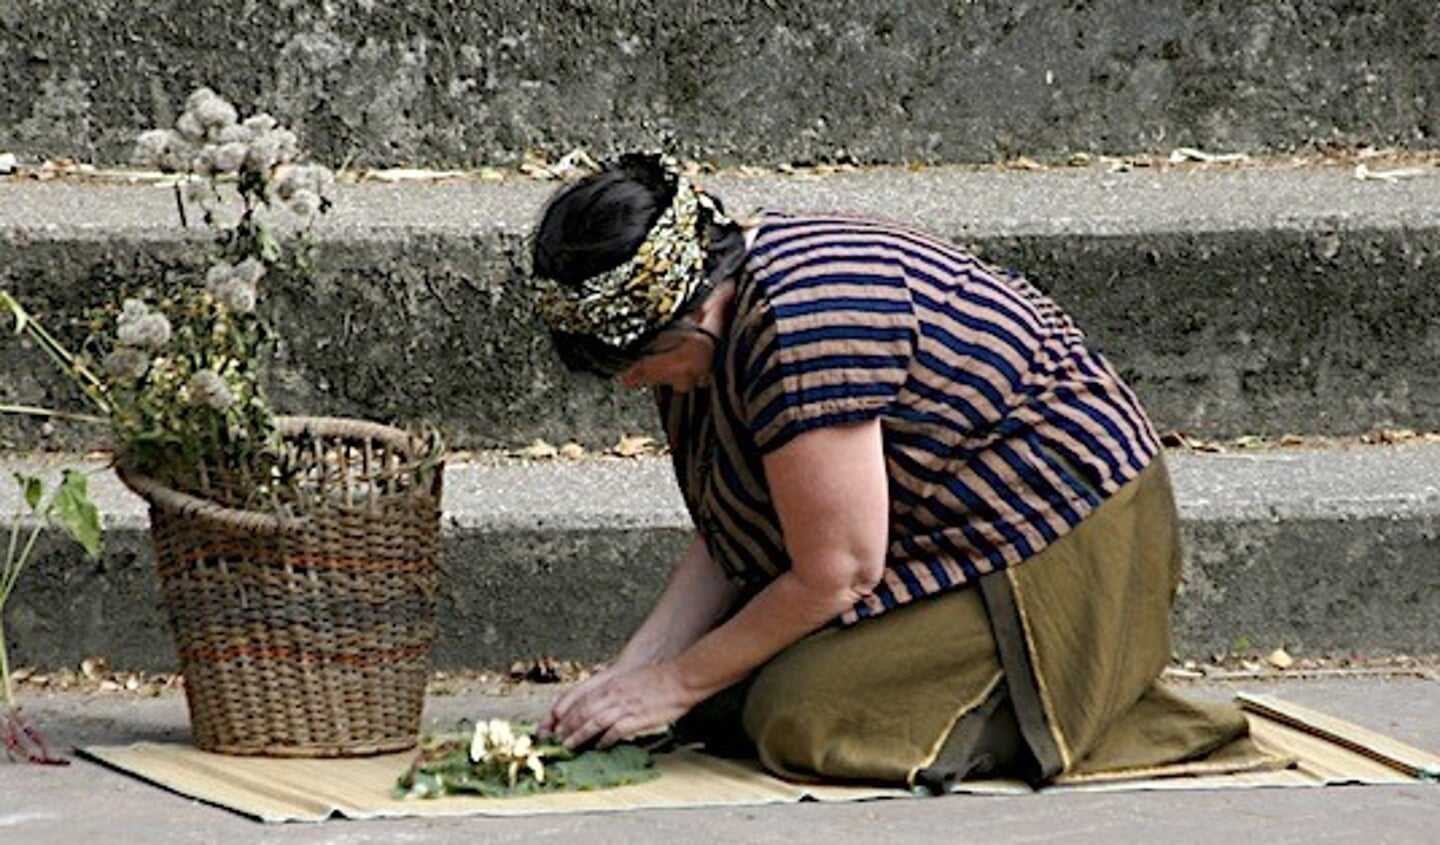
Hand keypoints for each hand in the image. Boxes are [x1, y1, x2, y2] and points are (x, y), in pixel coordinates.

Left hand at [542, 663, 697, 749]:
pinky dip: (605, 740)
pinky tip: (600, 746)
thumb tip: (606, 700)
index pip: (581, 698)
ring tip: (569, 745)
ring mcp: (625, 706)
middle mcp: (614, 694)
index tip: (556, 722)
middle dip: (567, 725)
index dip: (566, 712)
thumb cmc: (659, 678)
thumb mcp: (631, 679)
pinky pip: (615, 731)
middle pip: (583, 711)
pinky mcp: (637, 718)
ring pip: (594, 722)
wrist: (680, 678)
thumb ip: (616, 689)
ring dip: (579, 735)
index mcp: (612, 683)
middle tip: (555, 738)